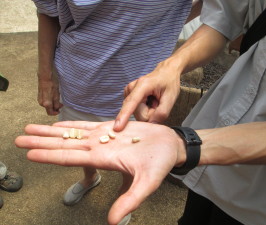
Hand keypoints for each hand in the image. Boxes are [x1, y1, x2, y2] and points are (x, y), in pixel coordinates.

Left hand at [15, 120, 184, 224]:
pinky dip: (71, 124)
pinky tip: (58, 124)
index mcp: (104, 160)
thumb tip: (112, 222)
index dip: (49, 155)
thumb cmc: (161, 164)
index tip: (29, 154)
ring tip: (30, 128)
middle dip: (41, 142)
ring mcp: (103, 137)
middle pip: (64, 145)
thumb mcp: (147, 184)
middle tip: (18, 139)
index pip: (70, 158)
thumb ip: (129, 200)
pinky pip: (86, 125)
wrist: (170, 146)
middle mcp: (98, 148)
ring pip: (71, 133)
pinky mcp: (111, 127)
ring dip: (50, 131)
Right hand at [37, 72, 62, 115]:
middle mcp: (41, 102)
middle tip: (60, 103)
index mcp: (46, 103)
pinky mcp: (39, 95)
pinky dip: (50, 100)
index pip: (50, 113)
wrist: (45, 76)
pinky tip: (53, 95)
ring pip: (47, 105)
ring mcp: (39, 99)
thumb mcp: (57, 95)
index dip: (56, 112)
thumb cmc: (52, 84)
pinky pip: (45, 101)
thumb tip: (57, 108)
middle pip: (49, 109)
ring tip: (57, 97)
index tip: (59, 110)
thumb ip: (56, 103)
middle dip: (55, 107)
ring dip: (52, 103)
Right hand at [114, 61, 181, 130]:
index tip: (117, 127)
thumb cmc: (169, 82)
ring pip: (136, 114)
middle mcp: (131, 88)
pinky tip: (150, 101)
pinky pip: (135, 111)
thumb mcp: (171, 97)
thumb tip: (151, 124)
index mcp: (142, 86)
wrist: (166, 72)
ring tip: (154, 101)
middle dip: (150, 113)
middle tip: (158, 103)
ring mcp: (128, 92)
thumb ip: (162, 112)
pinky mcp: (128, 97)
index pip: (131, 104)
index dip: (124, 116)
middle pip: (137, 114)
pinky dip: (145, 109)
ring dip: (148, 111)